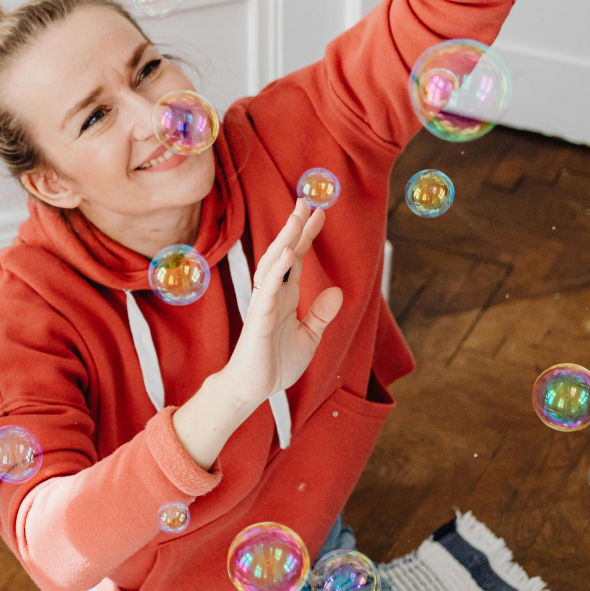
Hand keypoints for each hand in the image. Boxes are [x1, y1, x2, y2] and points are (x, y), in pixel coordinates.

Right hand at [220, 198, 343, 405]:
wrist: (252, 390)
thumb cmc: (275, 364)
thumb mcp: (309, 337)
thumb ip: (321, 314)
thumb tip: (337, 291)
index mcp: (285, 298)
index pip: (296, 259)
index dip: (306, 236)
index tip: (319, 213)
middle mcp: (273, 295)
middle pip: (283, 253)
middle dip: (295, 227)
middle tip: (306, 200)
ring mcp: (264, 304)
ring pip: (273, 264)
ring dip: (285, 239)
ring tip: (296, 217)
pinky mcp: (258, 319)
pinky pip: (267, 289)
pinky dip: (277, 270)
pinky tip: (286, 253)